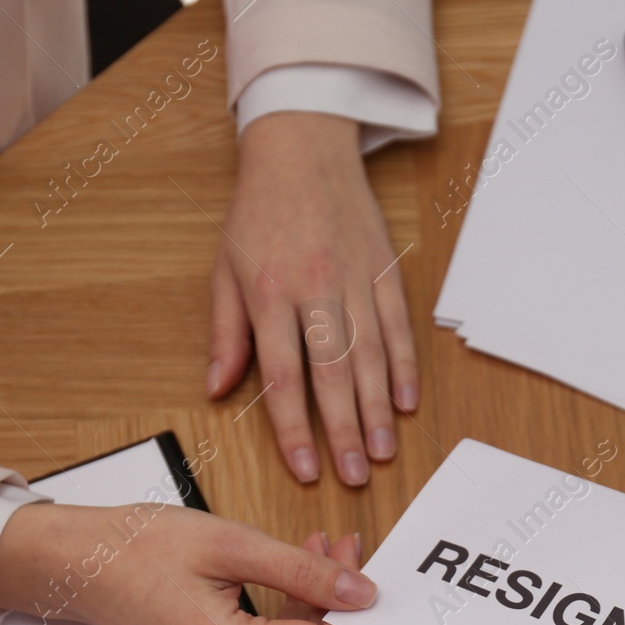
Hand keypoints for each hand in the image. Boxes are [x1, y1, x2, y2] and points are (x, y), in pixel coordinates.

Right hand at [0, 502, 374, 624]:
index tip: (358, 566)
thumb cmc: (137, 549)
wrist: (80, 565)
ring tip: (312, 551)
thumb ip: (303, 571)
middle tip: (336, 546)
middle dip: (333, 598)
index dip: (353, 609)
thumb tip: (359, 591)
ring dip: (310, 603)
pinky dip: (284, 616)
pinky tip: (287, 577)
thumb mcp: (232, 544)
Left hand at [207, 111, 417, 486]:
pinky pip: (398, 327)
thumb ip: (225, 333)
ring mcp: (355, 280)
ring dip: (379, 409)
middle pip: (332, 374)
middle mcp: (315, 288)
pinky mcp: (384, 271)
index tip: (305, 468)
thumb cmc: (259, 211)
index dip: (294, 429)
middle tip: (356, 476)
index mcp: (269, 292)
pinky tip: (407, 403)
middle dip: (345, 431)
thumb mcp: (224, 268)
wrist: (302, 148)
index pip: (282, 376)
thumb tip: (218, 389)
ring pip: (371, 356)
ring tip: (384, 451)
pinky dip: (405, 367)